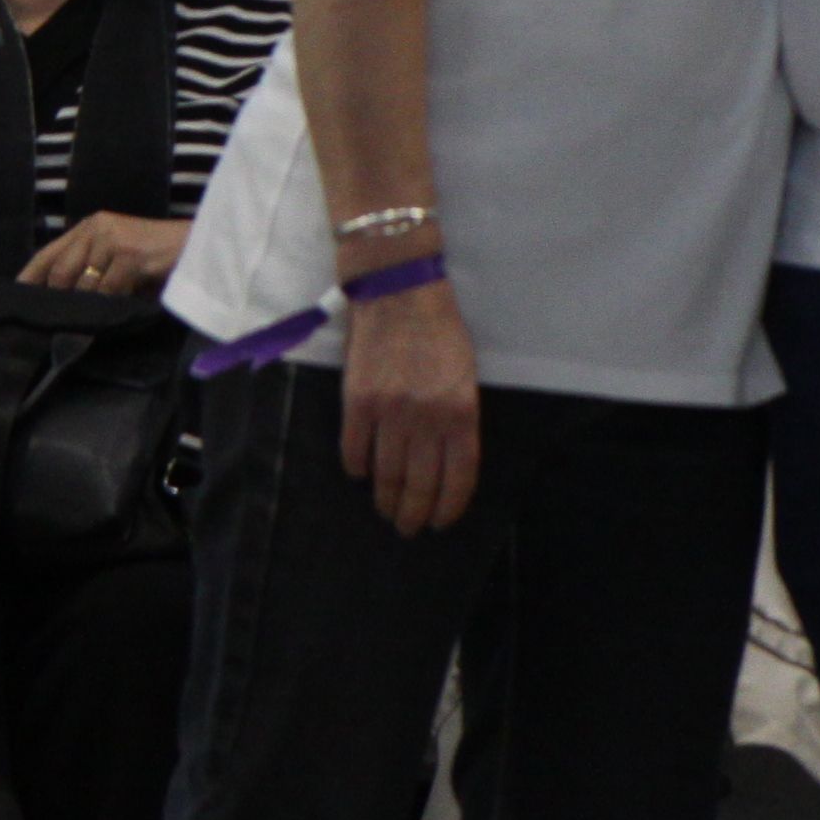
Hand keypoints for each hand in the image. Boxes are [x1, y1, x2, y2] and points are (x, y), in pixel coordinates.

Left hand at [19, 210, 187, 299]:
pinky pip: (108, 290)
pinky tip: (124, 304)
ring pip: (84, 285)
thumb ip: (92, 272)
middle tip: (57, 321)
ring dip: (91, 304)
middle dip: (60, 298)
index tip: (16, 299)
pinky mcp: (129, 253)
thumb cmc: (159, 258)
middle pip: (60, 271)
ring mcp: (113, 239)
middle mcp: (97, 227)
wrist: (200, 245)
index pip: (49, 253)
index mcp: (91, 226)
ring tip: (101, 313)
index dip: (30, 277)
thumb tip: (62, 302)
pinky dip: (113, 303)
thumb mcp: (118, 261)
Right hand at [338, 272, 482, 534]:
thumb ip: (458, 420)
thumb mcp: (465, 376)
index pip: (459, 478)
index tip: (440, 522)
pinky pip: (354, 451)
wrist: (400, 292)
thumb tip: (446, 464)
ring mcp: (390, 412)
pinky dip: (357, 468)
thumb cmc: (440, 332)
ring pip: (386, 475)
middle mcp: (427, 419)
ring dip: (386, 500)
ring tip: (386, 510)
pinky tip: (361, 474)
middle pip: (420, 485)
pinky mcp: (358, 402)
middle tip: (409, 527)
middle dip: (415, 514)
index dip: (449, 507)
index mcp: (461, 413)